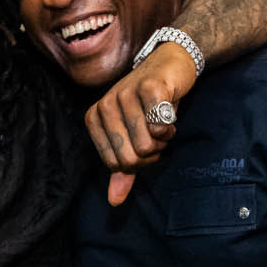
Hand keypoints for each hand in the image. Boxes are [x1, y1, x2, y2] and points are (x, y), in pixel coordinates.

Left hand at [85, 42, 194, 204]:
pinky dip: (171, 125)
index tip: (144, 139)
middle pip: (131, 158)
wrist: (169, 65)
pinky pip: (161, 126)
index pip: (116, 164)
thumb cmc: (148, 103)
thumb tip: (115, 201)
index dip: (138, 160)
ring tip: (162, 120)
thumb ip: (123, 169)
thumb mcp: (132, 136)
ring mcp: (124, 94)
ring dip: (163, 139)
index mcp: (94, 119)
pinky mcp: (148, 87)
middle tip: (156, 133)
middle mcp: (105, 105)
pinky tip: (170, 111)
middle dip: (152, 153)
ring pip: (147, 144)